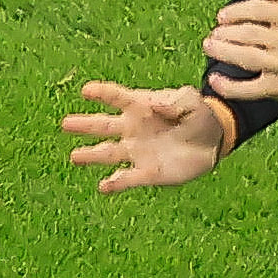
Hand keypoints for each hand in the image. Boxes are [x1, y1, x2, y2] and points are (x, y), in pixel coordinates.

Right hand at [61, 81, 225, 192]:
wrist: (212, 142)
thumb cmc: (199, 116)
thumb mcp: (192, 102)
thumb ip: (176, 100)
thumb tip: (155, 104)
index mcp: (140, 106)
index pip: (117, 97)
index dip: (102, 93)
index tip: (86, 90)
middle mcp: (132, 129)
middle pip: (103, 126)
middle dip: (85, 125)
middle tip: (65, 124)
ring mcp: (137, 151)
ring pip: (109, 153)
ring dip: (92, 155)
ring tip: (75, 157)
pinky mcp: (147, 173)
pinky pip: (128, 178)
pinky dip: (116, 183)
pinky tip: (104, 187)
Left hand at [202, 0, 277, 103]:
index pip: (261, 9)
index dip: (237, 12)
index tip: (221, 17)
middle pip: (252, 34)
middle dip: (227, 33)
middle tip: (213, 34)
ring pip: (250, 58)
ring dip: (225, 52)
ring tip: (210, 47)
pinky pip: (251, 89)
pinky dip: (230, 88)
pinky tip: (214, 80)